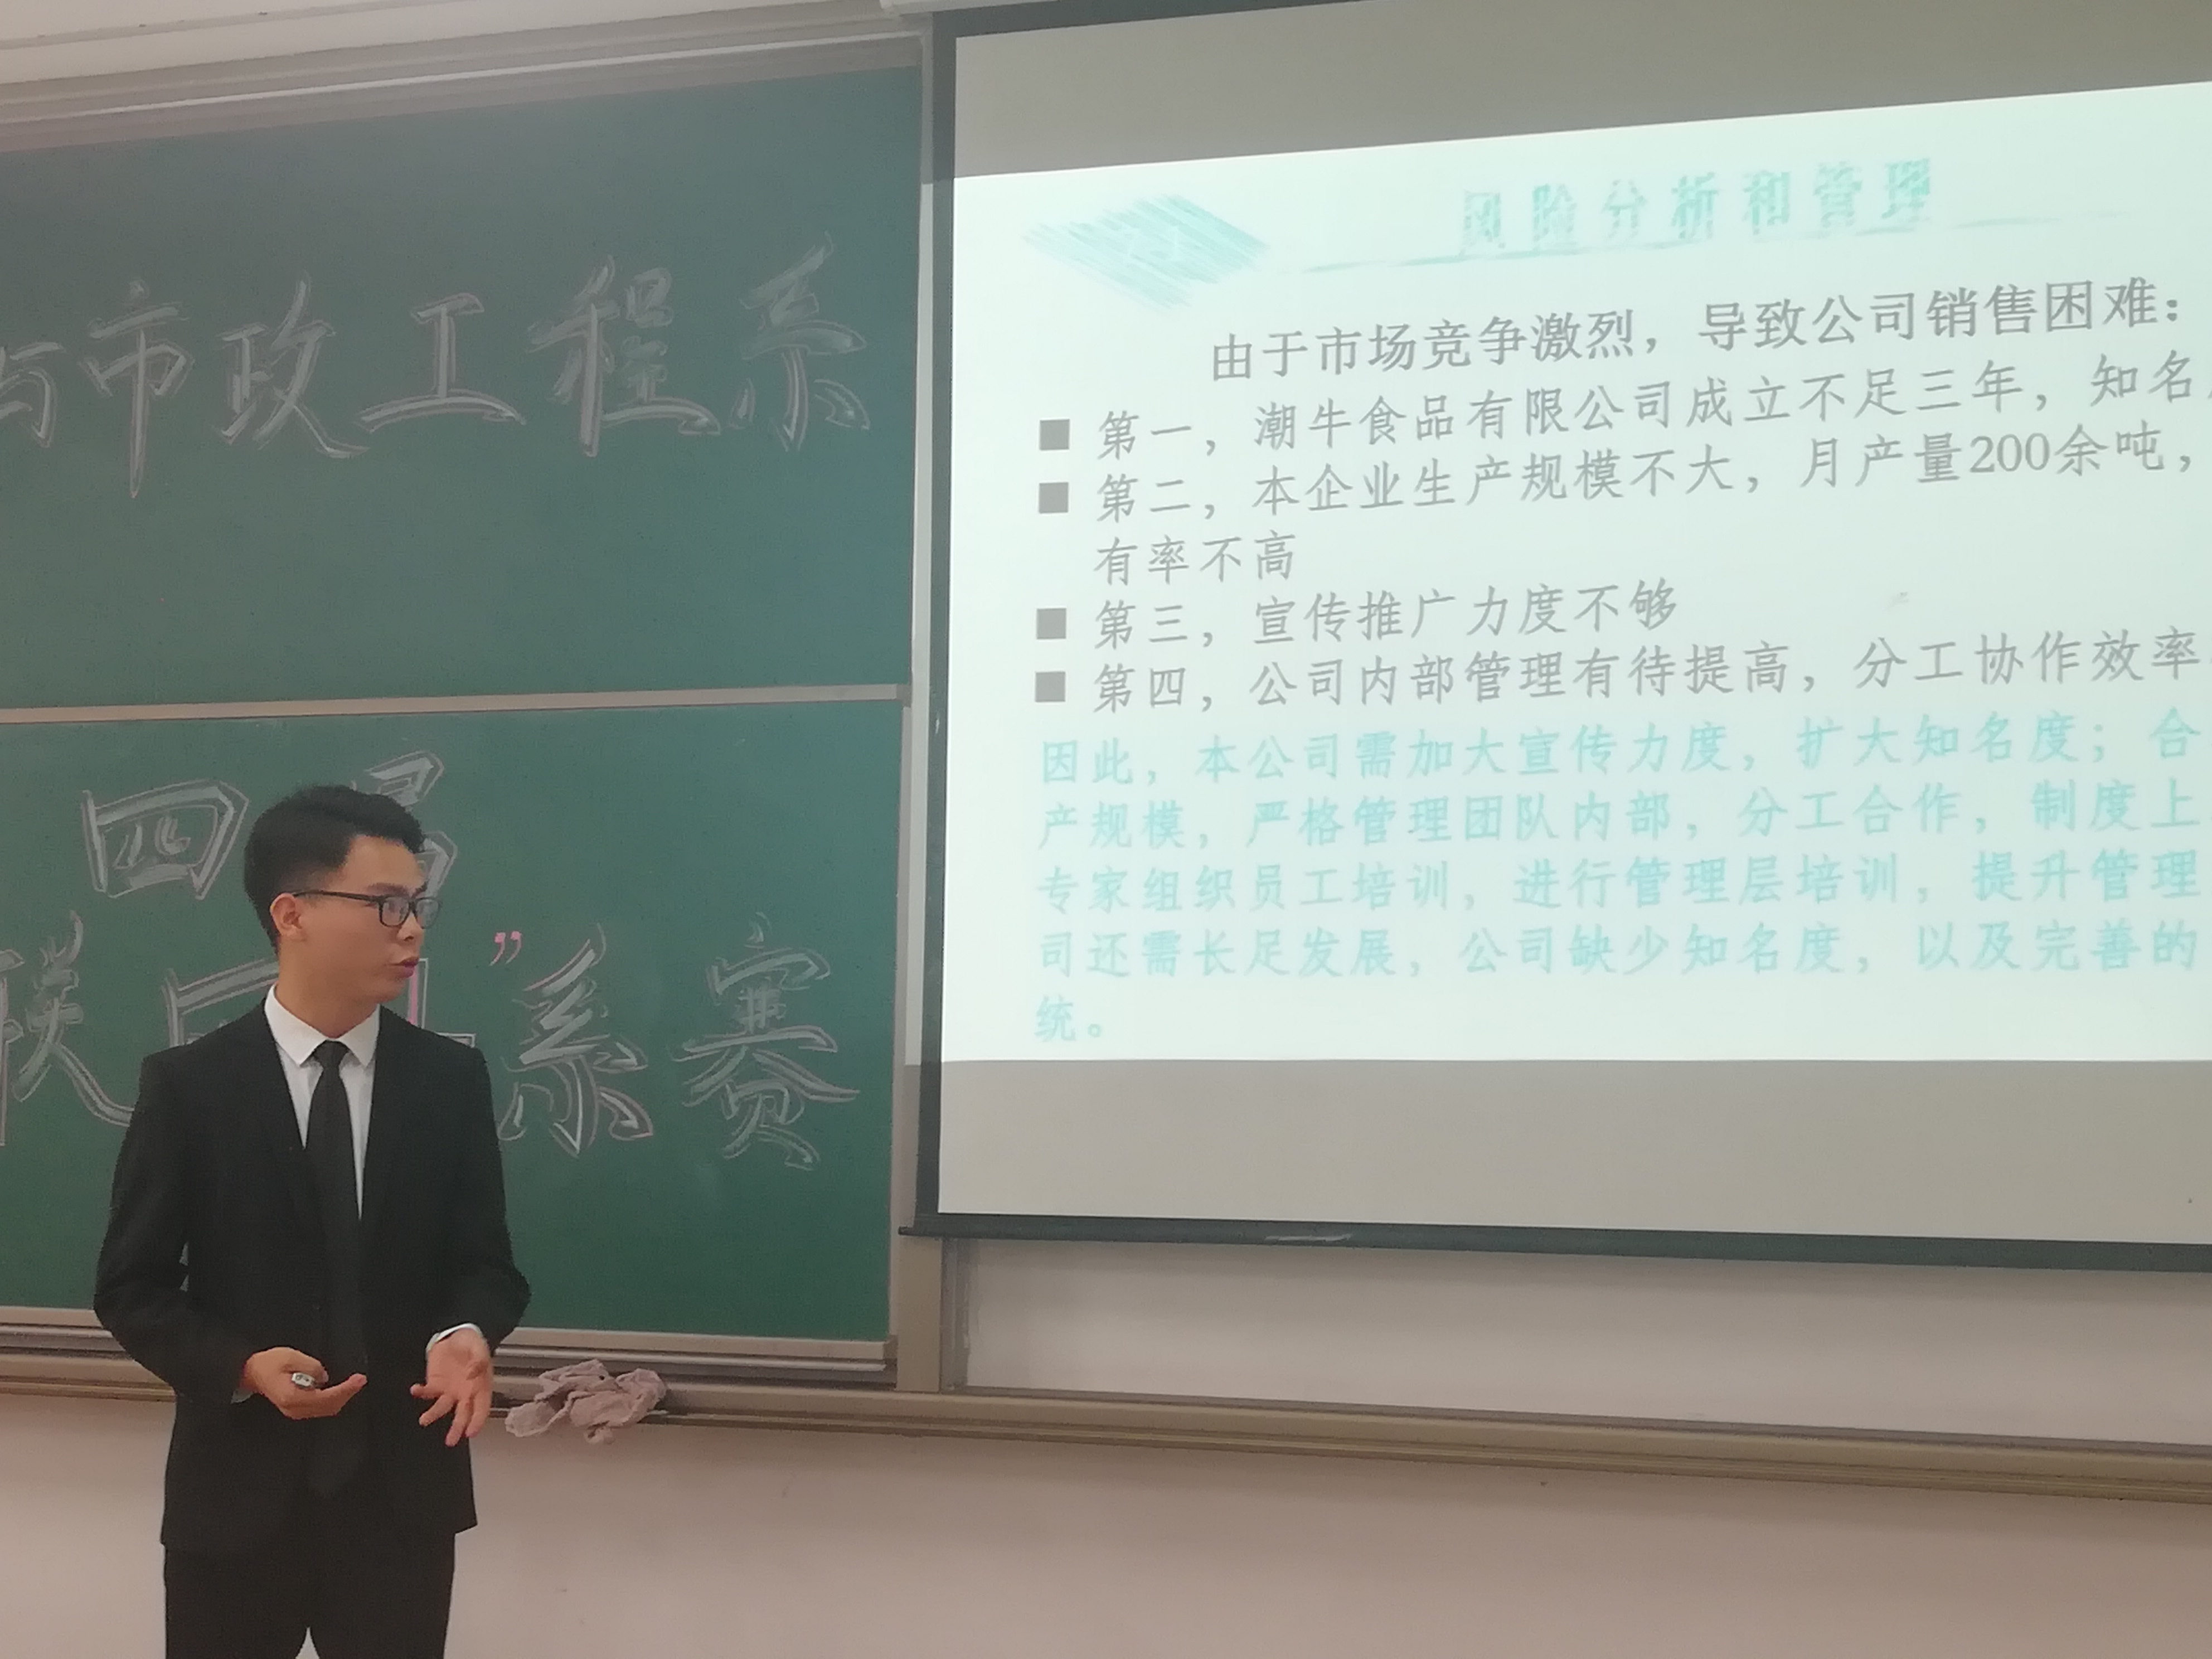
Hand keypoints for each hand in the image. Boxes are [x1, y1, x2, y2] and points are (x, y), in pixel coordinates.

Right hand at [241, 1348, 366, 1419]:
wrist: (251, 1372)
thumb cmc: (267, 1364)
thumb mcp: (290, 1357)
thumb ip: (310, 1367)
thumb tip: (323, 1377)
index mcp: (292, 1397)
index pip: (326, 1398)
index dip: (345, 1390)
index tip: (359, 1380)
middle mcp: (294, 1408)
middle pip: (328, 1407)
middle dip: (347, 1394)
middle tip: (359, 1380)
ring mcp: (294, 1411)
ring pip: (325, 1409)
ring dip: (341, 1397)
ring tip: (353, 1384)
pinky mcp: (296, 1408)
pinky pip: (319, 1407)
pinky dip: (332, 1399)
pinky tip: (339, 1389)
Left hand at [411, 1327, 493, 1446]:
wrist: (454, 1335)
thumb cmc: (471, 1342)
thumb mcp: (478, 1347)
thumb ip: (478, 1360)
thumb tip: (473, 1374)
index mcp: (481, 1386)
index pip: (482, 1408)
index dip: (477, 1421)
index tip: (471, 1432)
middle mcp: (465, 1393)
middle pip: (462, 1415)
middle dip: (457, 1429)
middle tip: (451, 1441)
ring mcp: (450, 1391)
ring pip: (442, 1408)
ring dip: (433, 1415)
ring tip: (424, 1419)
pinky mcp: (436, 1385)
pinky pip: (428, 1392)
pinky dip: (420, 1392)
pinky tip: (415, 1390)